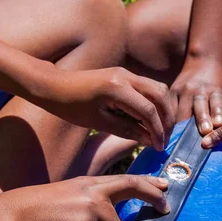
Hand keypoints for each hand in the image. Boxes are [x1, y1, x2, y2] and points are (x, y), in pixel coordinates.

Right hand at [9, 175, 169, 220]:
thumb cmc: (39, 209)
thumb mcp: (70, 195)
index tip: (164, 185)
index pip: (125, 179)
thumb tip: (114, 220)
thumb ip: (93, 201)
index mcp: (90, 182)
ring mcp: (92, 207)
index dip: (147, 182)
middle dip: (153, 196)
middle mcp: (95, 191)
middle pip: (132, 189)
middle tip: (166, 207)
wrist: (16, 214)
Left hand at [44, 67, 174, 150]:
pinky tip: (151, 120)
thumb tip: (149, 141)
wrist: (54, 85)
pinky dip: (155, 103)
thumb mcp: (98, 122)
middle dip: (167, 119)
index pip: (148, 110)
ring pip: (158, 89)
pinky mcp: (124, 74)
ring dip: (164, 109)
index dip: (157, 131)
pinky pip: (148, 87)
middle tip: (165, 139)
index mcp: (117, 88)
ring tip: (161, 131)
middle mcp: (125, 76)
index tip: (159, 147)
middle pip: (160, 96)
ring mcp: (126, 73)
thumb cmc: (70, 106)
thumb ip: (126, 130)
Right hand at [170, 58, 221, 134]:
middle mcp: (198, 90)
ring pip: (181, 111)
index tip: (218, 124)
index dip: (217, 113)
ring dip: (182, 127)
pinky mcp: (171, 92)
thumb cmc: (218, 84)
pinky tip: (168, 134)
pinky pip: (168, 110)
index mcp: (215, 90)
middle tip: (203, 134)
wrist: (204, 61)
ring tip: (181, 141)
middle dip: (200, 121)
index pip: (216, 102)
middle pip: (198, 107)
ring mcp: (183, 90)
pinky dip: (169, 122)